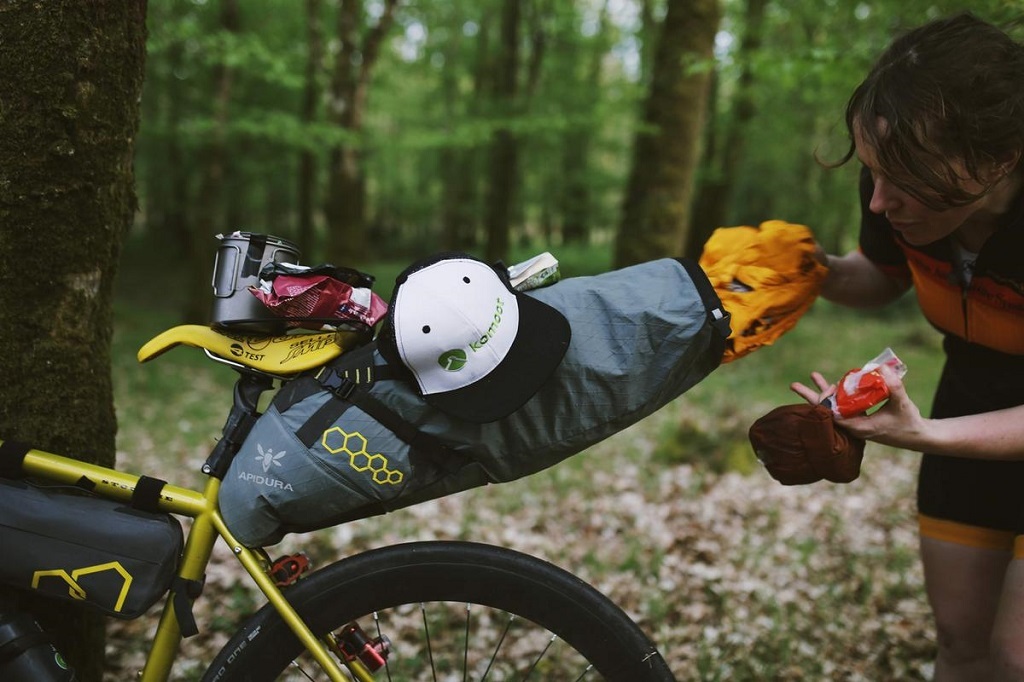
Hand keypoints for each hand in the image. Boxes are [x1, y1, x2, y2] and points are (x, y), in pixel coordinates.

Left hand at [790, 365, 926, 447]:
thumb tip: (881, 367)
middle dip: (810, 397)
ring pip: (833, 406)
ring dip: (822, 391)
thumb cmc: (909, 422)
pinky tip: (835, 381)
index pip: (832, 416)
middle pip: (825, 412)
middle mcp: (853, 426)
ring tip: (812, 375)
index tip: (827, 388)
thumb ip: (893, 387)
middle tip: (793, 385)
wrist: (918, 436)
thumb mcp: (902, 403)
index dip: (824, 402)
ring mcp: (855, 422)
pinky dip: (838, 393)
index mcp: (858, 427)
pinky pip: (844, 404)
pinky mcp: (860, 417)